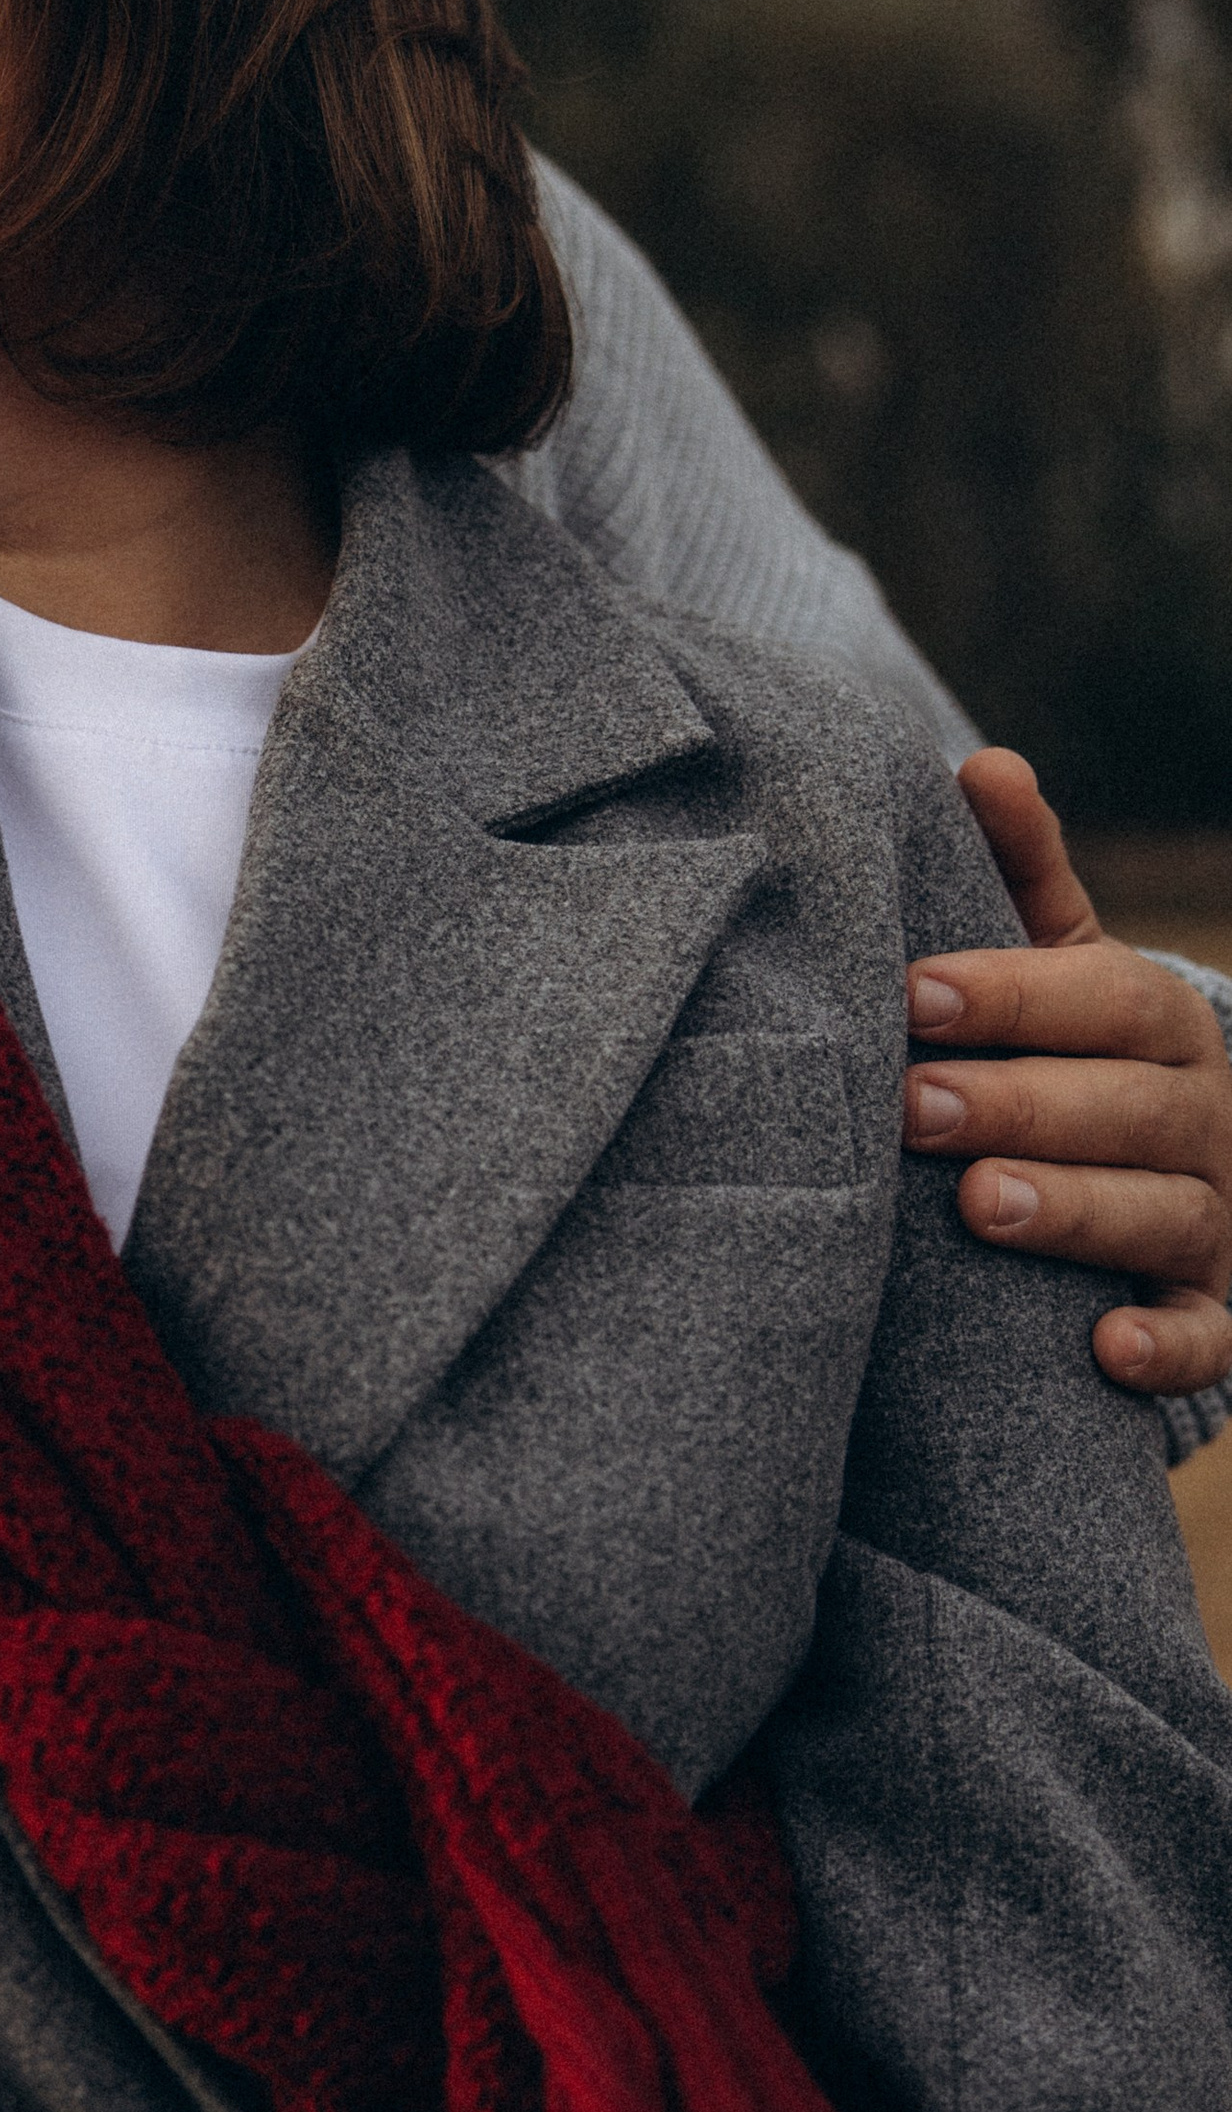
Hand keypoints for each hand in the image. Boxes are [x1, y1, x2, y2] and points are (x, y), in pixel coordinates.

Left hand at [904, 750, 1231, 1400]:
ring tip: (982, 1205)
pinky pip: (1212, 1338)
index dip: (1014, 993)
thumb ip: (1023, 876)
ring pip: (1164, 1214)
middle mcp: (1201, 1117)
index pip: (1105, 997)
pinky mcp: (1222, 1316)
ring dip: (1078, 1210)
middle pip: (1126, 1106)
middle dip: (1019, 1102)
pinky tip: (1107, 1349)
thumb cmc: (1085, 1057)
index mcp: (1159, 1024)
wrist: (1191, 1175)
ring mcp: (1217, 1219)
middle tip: (910, 1105)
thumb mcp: (1065, 968)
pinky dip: (1169, 1346)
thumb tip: (979, 762)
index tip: (912, 993)